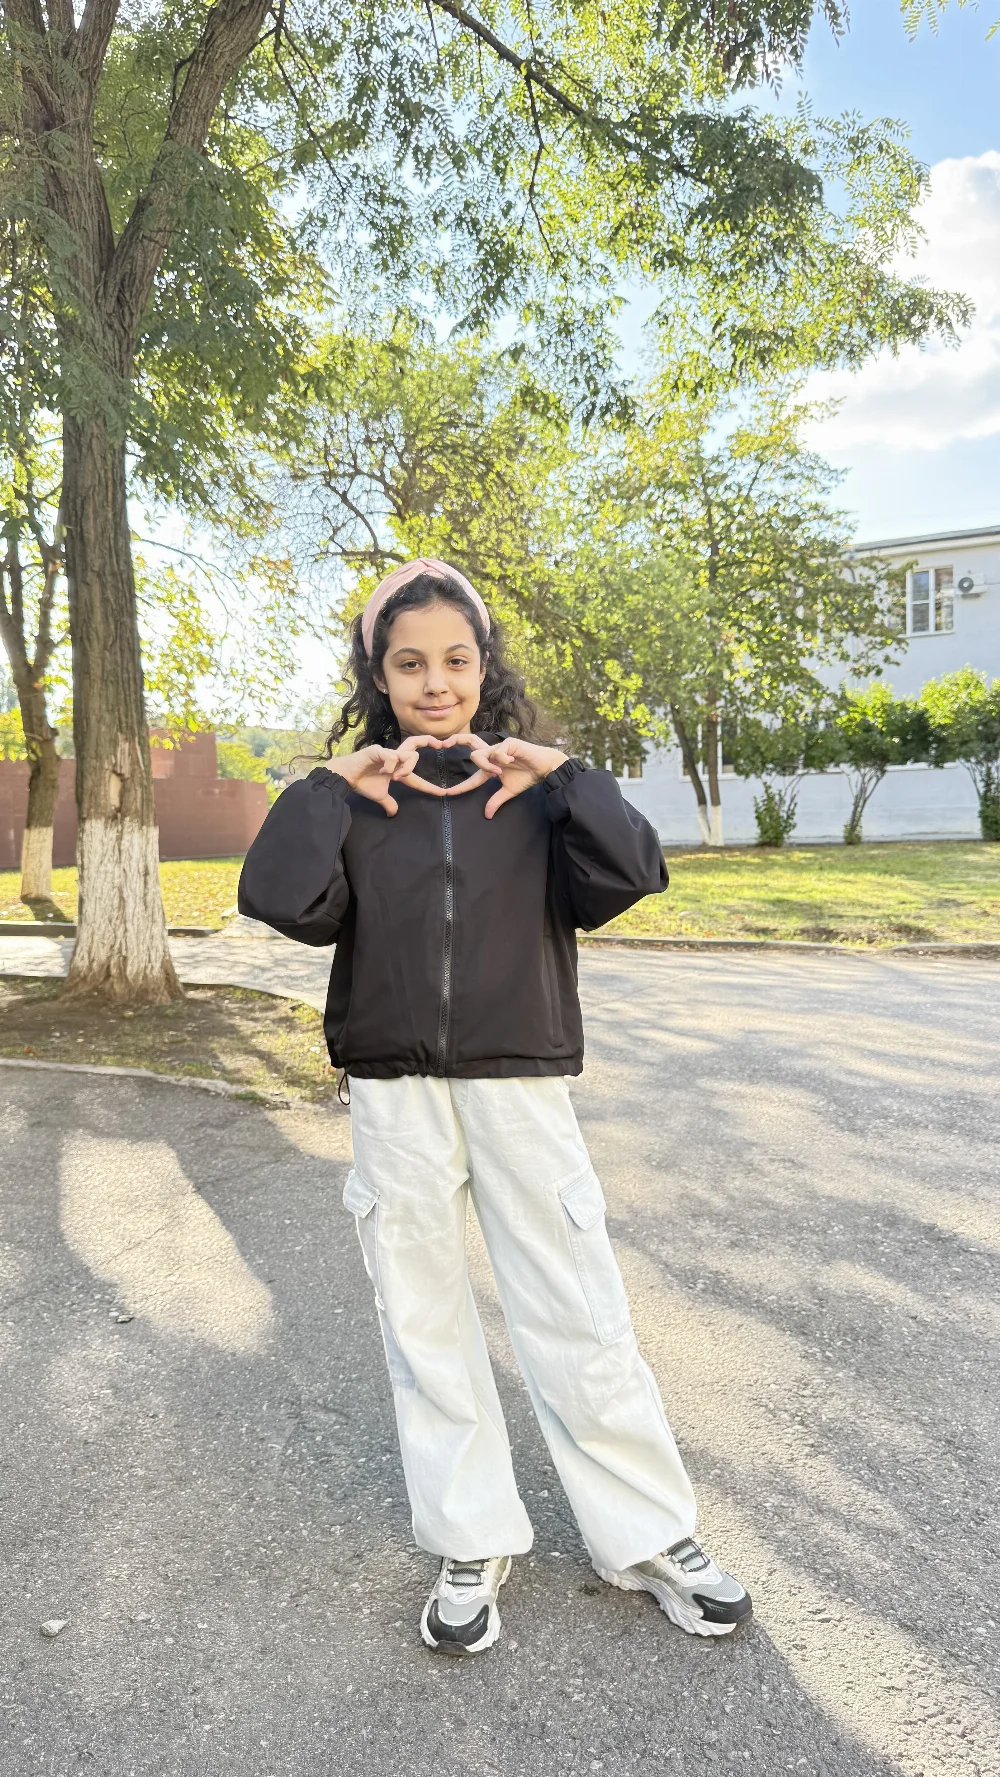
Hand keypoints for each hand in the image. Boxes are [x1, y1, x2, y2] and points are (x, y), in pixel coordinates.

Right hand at [324, 736, 447, 815]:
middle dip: (428, 741)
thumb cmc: (361, 783)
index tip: (443, 792)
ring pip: (410, 755)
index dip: (429, 786)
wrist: (344, 778)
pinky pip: (392, 757)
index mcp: (396, 766)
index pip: (416, 775)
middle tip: (440, 744)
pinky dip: (391, 767)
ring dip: (407, 769)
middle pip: (414, 744)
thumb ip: (389, 803)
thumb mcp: (380, 796)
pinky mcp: (377, 751)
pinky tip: (383, 773)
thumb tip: (393, 813)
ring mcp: (386, 752)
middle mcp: (393, 757)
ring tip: (396, 778)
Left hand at [446, 735, 568, 818]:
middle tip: (443, 744)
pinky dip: (501, 759)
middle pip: (470, 742)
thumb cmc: (527, 776)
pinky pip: (496, 752)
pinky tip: (511, 762)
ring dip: (485, 765)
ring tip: (499, 772)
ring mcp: (499, 748)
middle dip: (456, 740)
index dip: (461, 786)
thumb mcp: (508, 792)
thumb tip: (487, 816)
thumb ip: (496, 801)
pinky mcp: (509, 743)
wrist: (544, 769)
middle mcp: (492, 754)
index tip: (448, 793)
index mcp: (491, 765)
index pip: (472, 776)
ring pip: (479, 754)